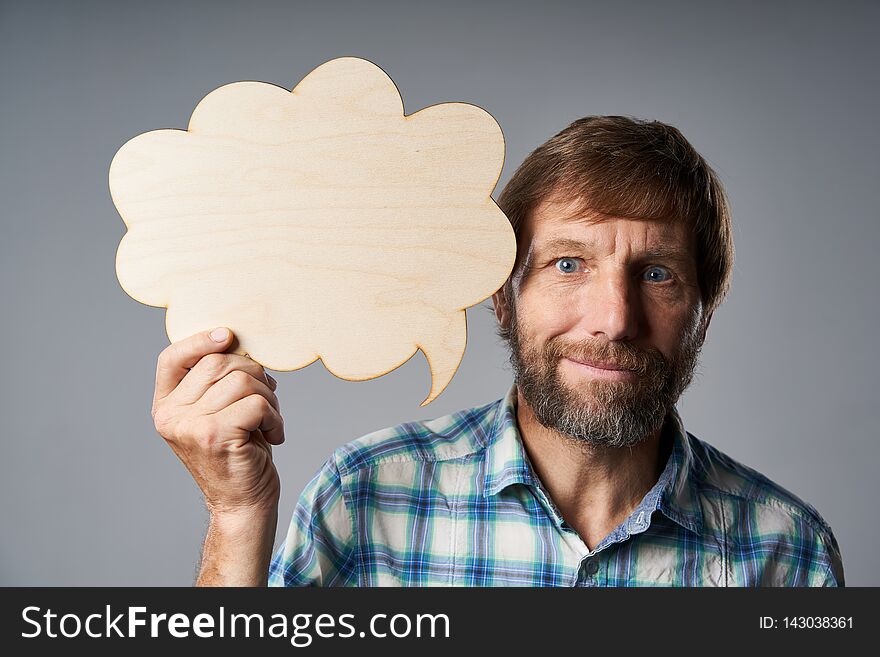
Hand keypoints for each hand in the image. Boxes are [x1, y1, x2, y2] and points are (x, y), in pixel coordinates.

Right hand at [150, 327, 283, 515]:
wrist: (242, 504)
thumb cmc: (238, 454)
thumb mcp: (219, 413)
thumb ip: (216, 383)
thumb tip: (238, 343)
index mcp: (166, 406)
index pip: (171, 358)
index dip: (200, 340)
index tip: (228, 336)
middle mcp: (170, 415)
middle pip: (218, 363)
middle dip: (254, 374)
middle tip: (267, 398)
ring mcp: (189, 426)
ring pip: (242, 381)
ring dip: (269, 397)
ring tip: (269, 420)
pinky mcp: (215, 436)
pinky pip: (256, 404)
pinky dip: (275, 417)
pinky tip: (273, 435)